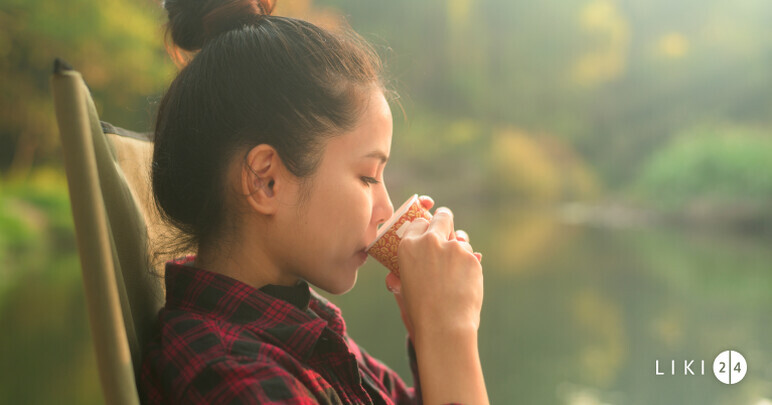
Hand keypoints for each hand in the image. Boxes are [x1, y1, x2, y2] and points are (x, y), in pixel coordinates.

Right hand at [384, 195, 481, 342]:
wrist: (444, 326)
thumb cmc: (420, 311)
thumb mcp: (403, 290)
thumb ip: (400, 277)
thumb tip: (392, 278)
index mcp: (408, 246)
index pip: (419, 222)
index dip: (425, 228)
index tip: (429, 234)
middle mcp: (430, 241)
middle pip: (443, 217)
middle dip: (445, 222)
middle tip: (448, 234)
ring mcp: (453, 247)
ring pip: (460, 239)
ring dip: (459, 250)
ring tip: (454, 273)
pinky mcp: (471, 257)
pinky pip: (472, 255)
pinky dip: (469, 265)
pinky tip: (463, 281)